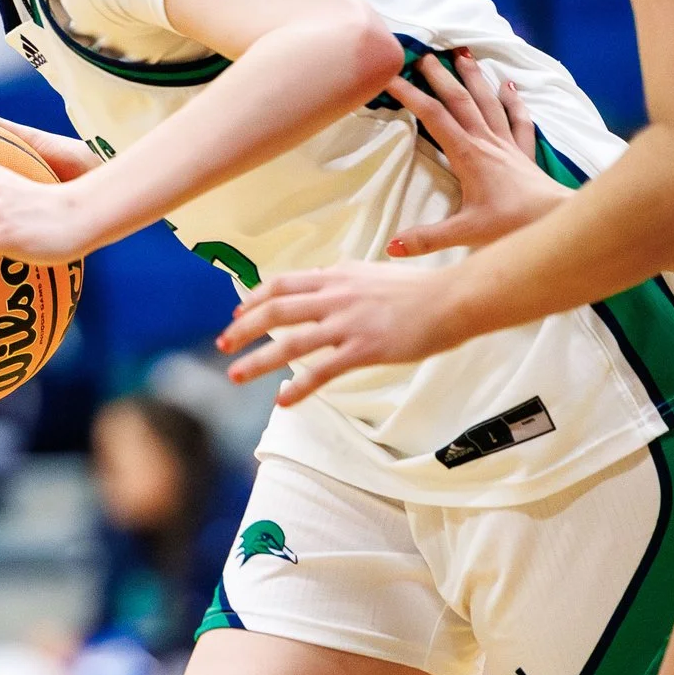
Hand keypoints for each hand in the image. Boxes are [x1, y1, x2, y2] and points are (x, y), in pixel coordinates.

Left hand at [218, 259, 469, 404]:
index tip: (238, 311)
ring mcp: (347, 323)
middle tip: (223, 344)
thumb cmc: (419, 289)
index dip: (255, 297)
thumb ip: (346, 281)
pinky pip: (322, 371)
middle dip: (244, 328)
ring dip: (258, 359)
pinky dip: (299, 387)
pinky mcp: (363, 349)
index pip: (283, 283)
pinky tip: (283, 400)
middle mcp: (336, 296)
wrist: (451, 299)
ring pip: (290, 342)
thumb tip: (328, 282)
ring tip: (236, 374)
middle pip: (276, 310)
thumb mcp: (374, 274)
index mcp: (338, 275)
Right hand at [382, 52, 570, 257]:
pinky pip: (518, 120)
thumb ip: (426, 239)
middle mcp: (486, 142)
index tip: (391, 77)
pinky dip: (513, 100)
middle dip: (440, 76)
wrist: (556, 221)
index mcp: (467, 155)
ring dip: (474, 77)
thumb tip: (390, 247)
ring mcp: (506, 144)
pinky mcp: (523, 153)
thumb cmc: (512, 225)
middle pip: (460, 100)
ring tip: (463, 53)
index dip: (410, 95)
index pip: (433, 117)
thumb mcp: (464, 234)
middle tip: (424, 54)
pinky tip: (509, 85)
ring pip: (488, 102)